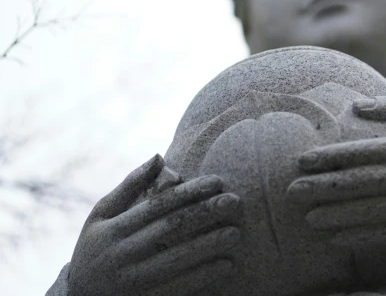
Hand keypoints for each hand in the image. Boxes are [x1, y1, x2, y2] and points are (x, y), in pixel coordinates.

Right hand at [68, 155, 242, 295]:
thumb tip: (159, 156)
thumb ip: (129, 186)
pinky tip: (227, 265)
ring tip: (236, 232)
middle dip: (205, 213)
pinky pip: (177, 288)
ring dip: (208, 245)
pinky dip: (203, 276)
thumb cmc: (95, 249)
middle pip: (170, 229)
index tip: (218, 181)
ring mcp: (130, 281)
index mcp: (112, 229)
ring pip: (176, 259)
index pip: (157, 206)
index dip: (189, 192)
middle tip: (235, 201)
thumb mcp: (100, 217)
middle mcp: (120, 254)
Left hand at [286, 96, 385, 246]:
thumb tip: (356, 105)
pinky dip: (360, 236)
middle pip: (364, 184)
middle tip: (290, 191)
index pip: (369, 152)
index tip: (303, 160)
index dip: (333, 157)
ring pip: (373, 213)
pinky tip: (336, 235)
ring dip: (336, 216)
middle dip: (324, 188)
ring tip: (306, 217)